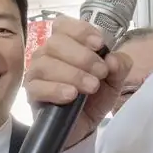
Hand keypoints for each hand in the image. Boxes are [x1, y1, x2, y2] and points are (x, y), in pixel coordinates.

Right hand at [24, 16, 131, 149]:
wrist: (84, 127)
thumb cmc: (94, 98)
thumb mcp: (114, 80)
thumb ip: (119, 66)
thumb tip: (112, 59)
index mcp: (66, 44)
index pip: (62, 25)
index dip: (80, 31)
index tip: (99, 45)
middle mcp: (47, 54)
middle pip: (56, 43)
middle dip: (83, 57)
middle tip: (101, 73)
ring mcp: (37, 73)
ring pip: (46, 64)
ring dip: (73, 74)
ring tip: (91, 87)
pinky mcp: (32, 94)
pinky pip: (37, 87)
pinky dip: (56, 89)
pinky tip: (71, 96)